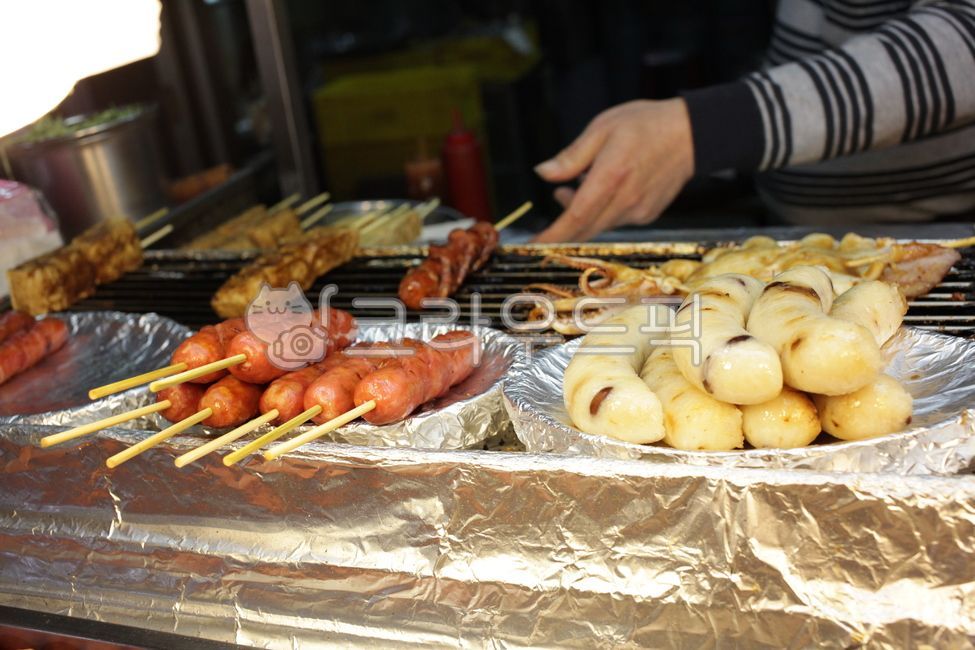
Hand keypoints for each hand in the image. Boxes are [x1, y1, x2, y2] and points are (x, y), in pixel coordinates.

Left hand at [532, 98, 693, 242]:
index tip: (533, 245)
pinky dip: (603, 211)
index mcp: (610, 177)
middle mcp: (625, 201)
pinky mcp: (647, 215)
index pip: (574, 218)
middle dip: (563, 222)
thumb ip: (571, 156)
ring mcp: (638, 211)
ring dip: (583, 212)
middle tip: (560, 194)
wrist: (692, 134)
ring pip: (599, 225)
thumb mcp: (602, 128)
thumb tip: (543, 173)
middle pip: (584, 229)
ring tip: (583, 182)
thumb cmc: (647, 125)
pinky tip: (608, 187)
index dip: (552, 235)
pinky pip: (615, 221)